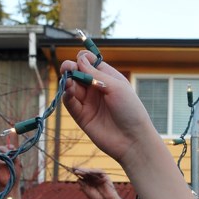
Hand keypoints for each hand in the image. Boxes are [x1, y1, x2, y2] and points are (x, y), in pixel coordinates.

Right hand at [60, 51, 162, 167]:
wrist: (132, 140)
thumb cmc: (130, 110)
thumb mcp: (116, 86)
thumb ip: (96, 73)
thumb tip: (80, 58)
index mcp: (108, 78)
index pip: (90, 63)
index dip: (84, 59)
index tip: (81, 59)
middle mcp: (97, 89)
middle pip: (78, 73)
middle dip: (71, 68)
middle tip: (68, 68)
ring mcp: (89, 102)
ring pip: (72, 87)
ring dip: (67, 81)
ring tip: (69, 81)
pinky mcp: (82, 116)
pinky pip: (70, 103)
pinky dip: (66, 95)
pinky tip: (68, 92)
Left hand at [74, 168, 124, 198]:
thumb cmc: (97, 198)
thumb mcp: (87, 191)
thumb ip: (83, 184)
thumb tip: (77, 178)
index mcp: (90, 182)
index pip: (83, 176)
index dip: (78, 173)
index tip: (72, 171)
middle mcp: (94, 178)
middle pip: (86, 173)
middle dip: (80, 170)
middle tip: (74, 169)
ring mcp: (99, 177)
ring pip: (91, 172)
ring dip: (85, 170)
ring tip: (78, 171)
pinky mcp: (105, 176)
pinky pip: (99, 171)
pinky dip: (93, 171)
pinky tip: (87, 172)